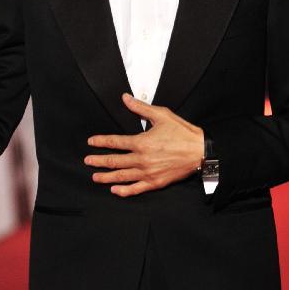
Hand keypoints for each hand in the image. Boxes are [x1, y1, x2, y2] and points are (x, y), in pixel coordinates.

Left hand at [84, 92, 203, 196]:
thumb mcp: (161, 115)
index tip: (91, 142)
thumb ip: (140, 108)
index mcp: (142, 142)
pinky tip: (115, 190)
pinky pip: (137, 188)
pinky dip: (125, 191)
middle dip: (99, 161)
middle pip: (114, 161)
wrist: (201, 151)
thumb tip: (125, 98)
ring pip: (122, 176)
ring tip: (95, 177)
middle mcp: (142, 159)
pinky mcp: (156, 182)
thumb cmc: (183, 132)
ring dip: (106, 177)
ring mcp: (148, 173)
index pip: (115, 142)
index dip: (101, 142)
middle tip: (87, 161)